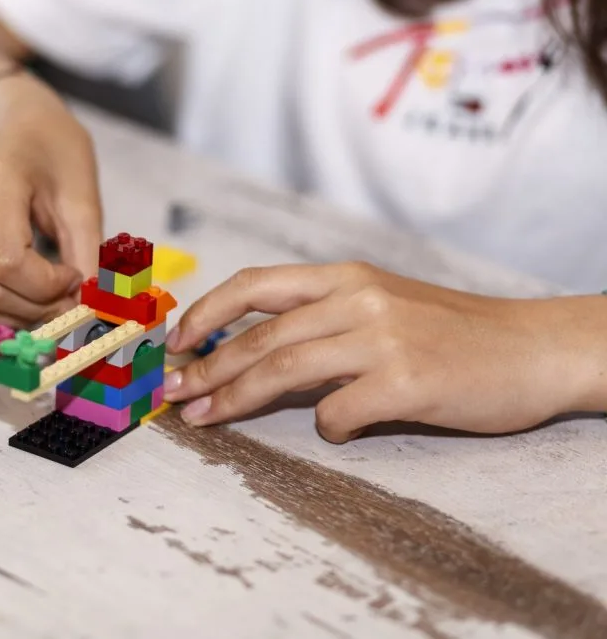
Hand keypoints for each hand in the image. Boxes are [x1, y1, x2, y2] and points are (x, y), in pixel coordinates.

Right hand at [0, 121, 102, 327]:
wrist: (7, 126)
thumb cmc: (52, 154)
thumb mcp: (82, 196)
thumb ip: (87, 253)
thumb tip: (87, 308)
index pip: (6, 263)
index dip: (47, 287)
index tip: (75, 275)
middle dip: (36, 307)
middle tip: (69, 298)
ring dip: (18, 314)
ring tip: (49, 297)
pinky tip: (23, 287)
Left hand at [163, 262, 596, 442]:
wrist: (533, 348)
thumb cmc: (453, 333)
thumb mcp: (382, 304)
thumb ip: (323, 319)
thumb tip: (252, 355)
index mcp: (346, 277)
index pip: (254, 285)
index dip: (206, 312)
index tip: (176, 341)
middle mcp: (357, 299)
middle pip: (258, 337)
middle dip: (205, 368)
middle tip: (172, 395)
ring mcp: (381, 338)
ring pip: (282, 370)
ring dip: (233, 398)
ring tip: (203, 418)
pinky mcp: (406, 381)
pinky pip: (339, 412)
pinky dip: (326, 426)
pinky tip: (336, 429)